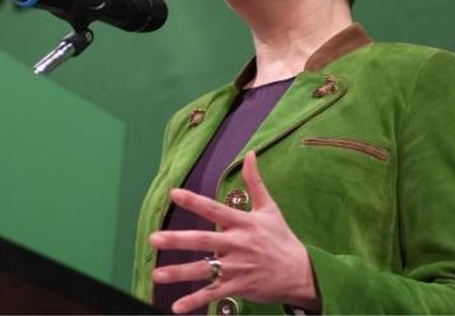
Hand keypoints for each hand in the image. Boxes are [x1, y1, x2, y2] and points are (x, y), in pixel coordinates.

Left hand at [148, 151, 320, 313]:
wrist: (302, 273)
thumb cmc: (282, 239)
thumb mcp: (270, 209)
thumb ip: (255, 182)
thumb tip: (250, 154)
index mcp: (244, 223)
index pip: (215, 209)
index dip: (195, 201)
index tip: (174, 193)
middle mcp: (238, 245)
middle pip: (204, 241)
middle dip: (178, 240)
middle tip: (153, 239)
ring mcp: (237, 268)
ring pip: (204, 270)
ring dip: (179, 273)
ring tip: (156, 274)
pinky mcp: (238, 287)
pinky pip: (213, 294)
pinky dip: (195, 301)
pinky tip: (177, 307)